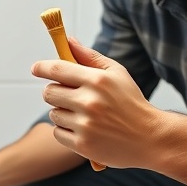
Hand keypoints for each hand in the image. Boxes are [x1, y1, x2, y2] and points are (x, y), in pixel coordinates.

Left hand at [31, 37, 160, 168]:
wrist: (150, 137)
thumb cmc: (131, 102)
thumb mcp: (116, 73)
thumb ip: (90, 57)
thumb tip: (69, 40)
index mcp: (97, 80)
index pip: (58, 69)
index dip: (42, 67)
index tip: (36, 68)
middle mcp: (89, 102)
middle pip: (49, 92)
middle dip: (55, 92)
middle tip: (69, 95)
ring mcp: (85, 125)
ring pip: (53, 113)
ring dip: (62, 113)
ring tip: (83, 115)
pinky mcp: (82, 145)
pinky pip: (57, 133)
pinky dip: (66, 131)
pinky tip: (84, 129)